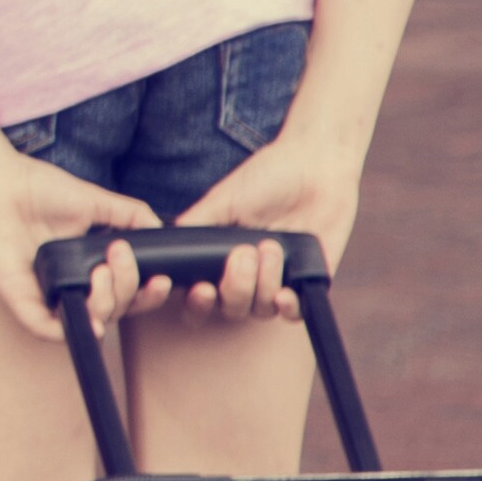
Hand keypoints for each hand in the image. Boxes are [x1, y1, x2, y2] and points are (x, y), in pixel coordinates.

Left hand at [0, 131, 158, 343]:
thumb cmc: (37, 189)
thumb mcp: (95, 202)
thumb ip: (131, 215)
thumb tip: (161, 230)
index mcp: (89, 266)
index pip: (128, 293)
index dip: (149, 294)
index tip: (162, 279)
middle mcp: (72, 283)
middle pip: (116, 309)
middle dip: (130, 290)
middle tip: (120, 257)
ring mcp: (47, 293)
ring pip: (91, 321)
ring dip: (109, 301)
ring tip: (102, 269)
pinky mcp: (22, 299)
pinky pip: (49, 329)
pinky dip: (74, 330)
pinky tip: (95, 320)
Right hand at [160, 125, 364, 325]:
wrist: (315, 166)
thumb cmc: (267, 177)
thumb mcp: (224, 198)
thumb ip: (196, 224)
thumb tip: (166, 247)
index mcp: (223, 258)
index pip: (203, 296)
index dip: (198, 303)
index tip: (203, 288)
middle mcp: (249, 274)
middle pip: (230, 308)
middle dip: (235, 287)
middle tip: (244, 254)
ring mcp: (279, 280)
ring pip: (261, 310)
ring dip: (263, 285)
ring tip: (271, 248)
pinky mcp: (309, 282)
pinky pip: (296, 314)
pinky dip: (288, 308)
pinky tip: (285, 292)